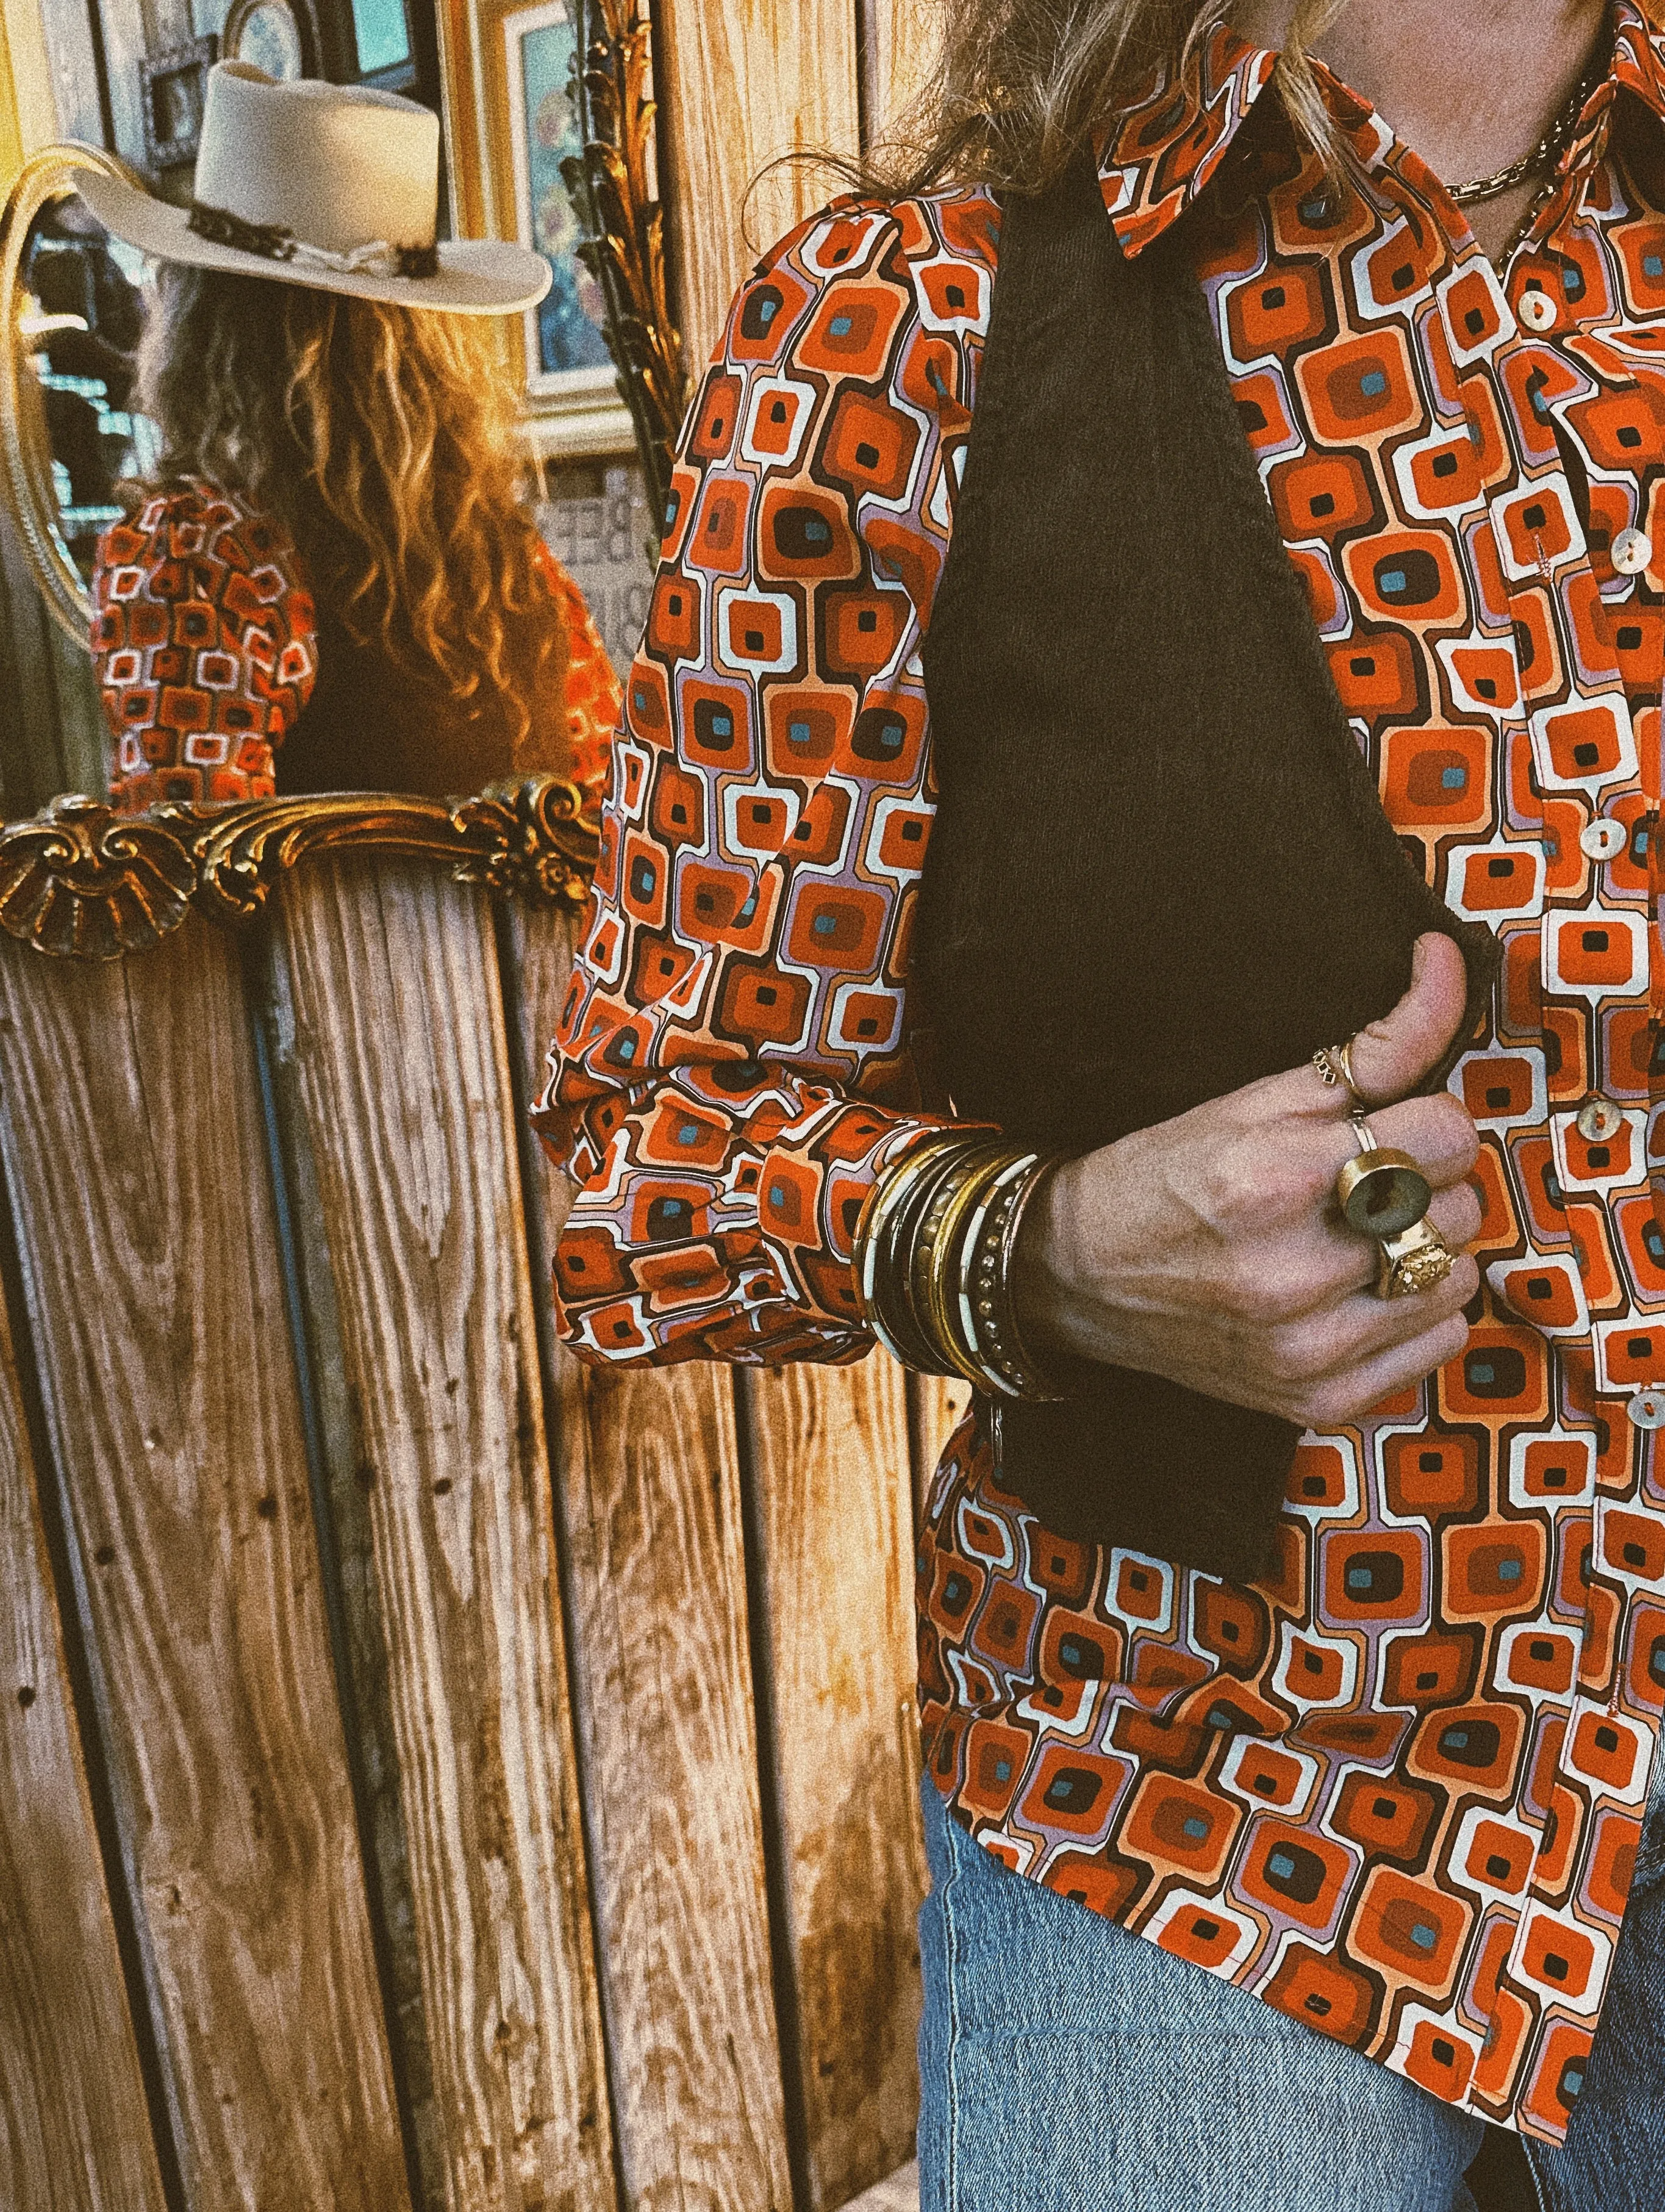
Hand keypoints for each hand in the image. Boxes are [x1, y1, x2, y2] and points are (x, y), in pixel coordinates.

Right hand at [1013, 933, 1482, 1428]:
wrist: (1074, 1275)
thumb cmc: (1164, 1176)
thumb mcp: (1254, 1096)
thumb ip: (1374, 1044)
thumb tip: (1447, 961)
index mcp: (1273, 1179)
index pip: (1448, 1135)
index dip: (1425, 1123)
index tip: (1387, 1130)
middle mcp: (1292, 1272)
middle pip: (1457, 1206)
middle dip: (1421, 1184)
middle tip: (1361, 1186)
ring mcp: (1306, 1347)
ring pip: (1456, 1277)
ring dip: (1423, 1250)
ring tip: (1358, 1240)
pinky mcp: (1316, 1399)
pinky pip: (1437, 1346)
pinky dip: (1415, 1314)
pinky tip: (1359, 1293)